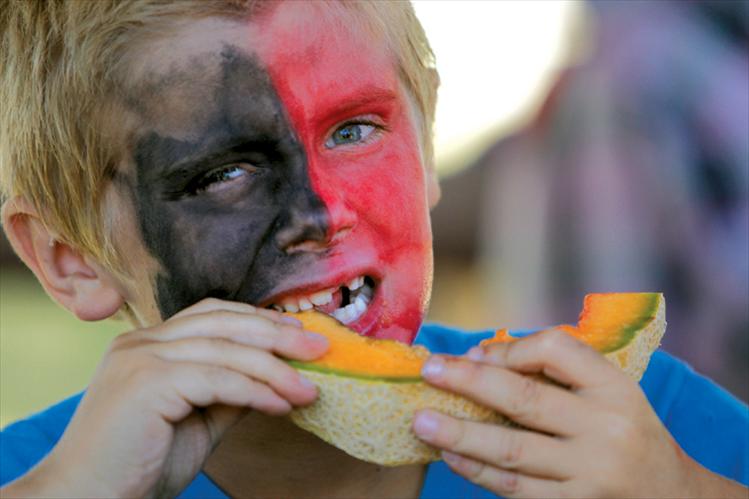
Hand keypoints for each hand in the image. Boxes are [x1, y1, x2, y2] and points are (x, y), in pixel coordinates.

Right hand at [3, 298, 327, 497]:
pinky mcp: (145, 382)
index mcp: (148, 344)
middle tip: (320, 347)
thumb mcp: (199, 420)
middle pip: (223, 322)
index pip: (212, 314)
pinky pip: (216, 379)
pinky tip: (282, 406)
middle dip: (277, 333)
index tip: (298, 332)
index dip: (258, 319)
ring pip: (224, 349)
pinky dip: (255, 391)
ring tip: (310, 388)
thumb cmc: (141, 465)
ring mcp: (140, 357)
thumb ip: (231, 393)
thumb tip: (277, 377)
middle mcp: (141, 341)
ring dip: (275, 369)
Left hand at [412, 330, 747, 497]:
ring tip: (422, 422)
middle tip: (429, 371)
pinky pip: (514, 488)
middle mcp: (605, 430)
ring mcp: (589, 475)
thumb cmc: (626, 431)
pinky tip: (451, 456)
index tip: (474, 354)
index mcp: (615, 389)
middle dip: (469, 383)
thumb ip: (557, 371)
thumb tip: (480, 359)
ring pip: (511, 451)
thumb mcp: (611, 391)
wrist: (673, 497)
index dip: (510, 349)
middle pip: (524, 399)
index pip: (556, 350)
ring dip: (460, 434)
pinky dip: (478, 471)